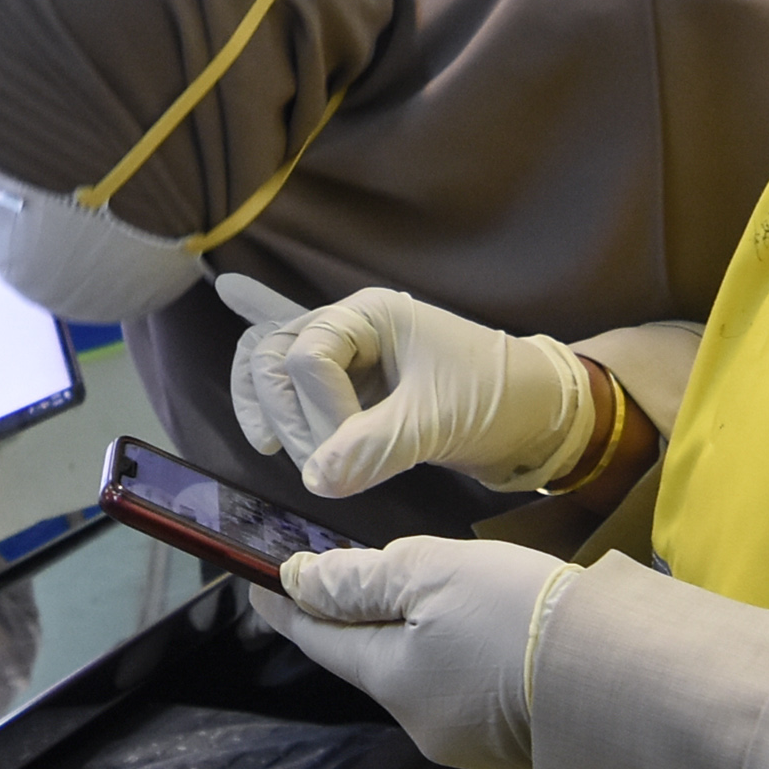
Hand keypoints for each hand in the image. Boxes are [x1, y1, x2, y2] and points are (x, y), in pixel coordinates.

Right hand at [216, 275, 591, 496]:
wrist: (539, 416)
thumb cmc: (498, 400)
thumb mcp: (436, 422)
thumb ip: (375, 448)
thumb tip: (316, 478)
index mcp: (371, 315)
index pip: (306, 358)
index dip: (316, 412)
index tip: (349, 450)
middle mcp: (352, 327)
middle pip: (272, 355)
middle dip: (281, 415)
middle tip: (310, 464)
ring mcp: (350, 357)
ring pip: (275, 365)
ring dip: (268, 408)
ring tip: (271, 446)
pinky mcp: (353, 388)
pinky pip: (298, 362)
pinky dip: (263, 324)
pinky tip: (229, 290)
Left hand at [244, 537, 573, 768]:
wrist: (627, 673)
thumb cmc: (527, 618)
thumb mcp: (430, 573)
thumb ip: (359, 579)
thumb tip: (302, 582)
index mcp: (392, 683)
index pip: (321, 640)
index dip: (288, 607)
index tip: (260, 585)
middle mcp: (423, 723)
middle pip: (374, 660)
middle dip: (363, 618)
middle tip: (351, 572)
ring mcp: (472, 740)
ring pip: (425, 675)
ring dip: (423, 637)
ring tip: (450, 595)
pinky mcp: (517, 740)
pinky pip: (471, 690)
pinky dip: (468, 658)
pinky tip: (496, 632)